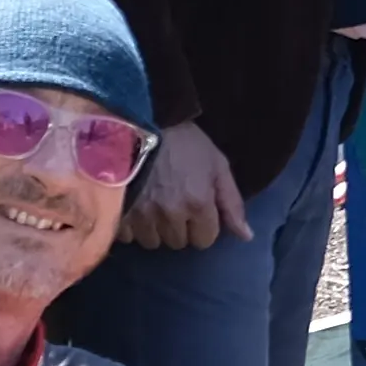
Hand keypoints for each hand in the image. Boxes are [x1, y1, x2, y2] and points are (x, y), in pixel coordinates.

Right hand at [125, 118, 245, 252]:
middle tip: (173, 203)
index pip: (205, 240)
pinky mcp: (119, 214)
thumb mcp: (216, 165)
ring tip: (153, 206)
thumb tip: (246, 237)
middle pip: (179, 242)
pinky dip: (132, 227)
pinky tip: (135, 208)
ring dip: (155, 229)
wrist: (139, 123)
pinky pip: (129, 237)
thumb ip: (232, 203)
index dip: (203, 225)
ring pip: (153, 242)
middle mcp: (171, 216)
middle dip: (180, 228)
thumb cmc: (183, 142)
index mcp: (198, 205)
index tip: (196, 208)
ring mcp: (142, 216)